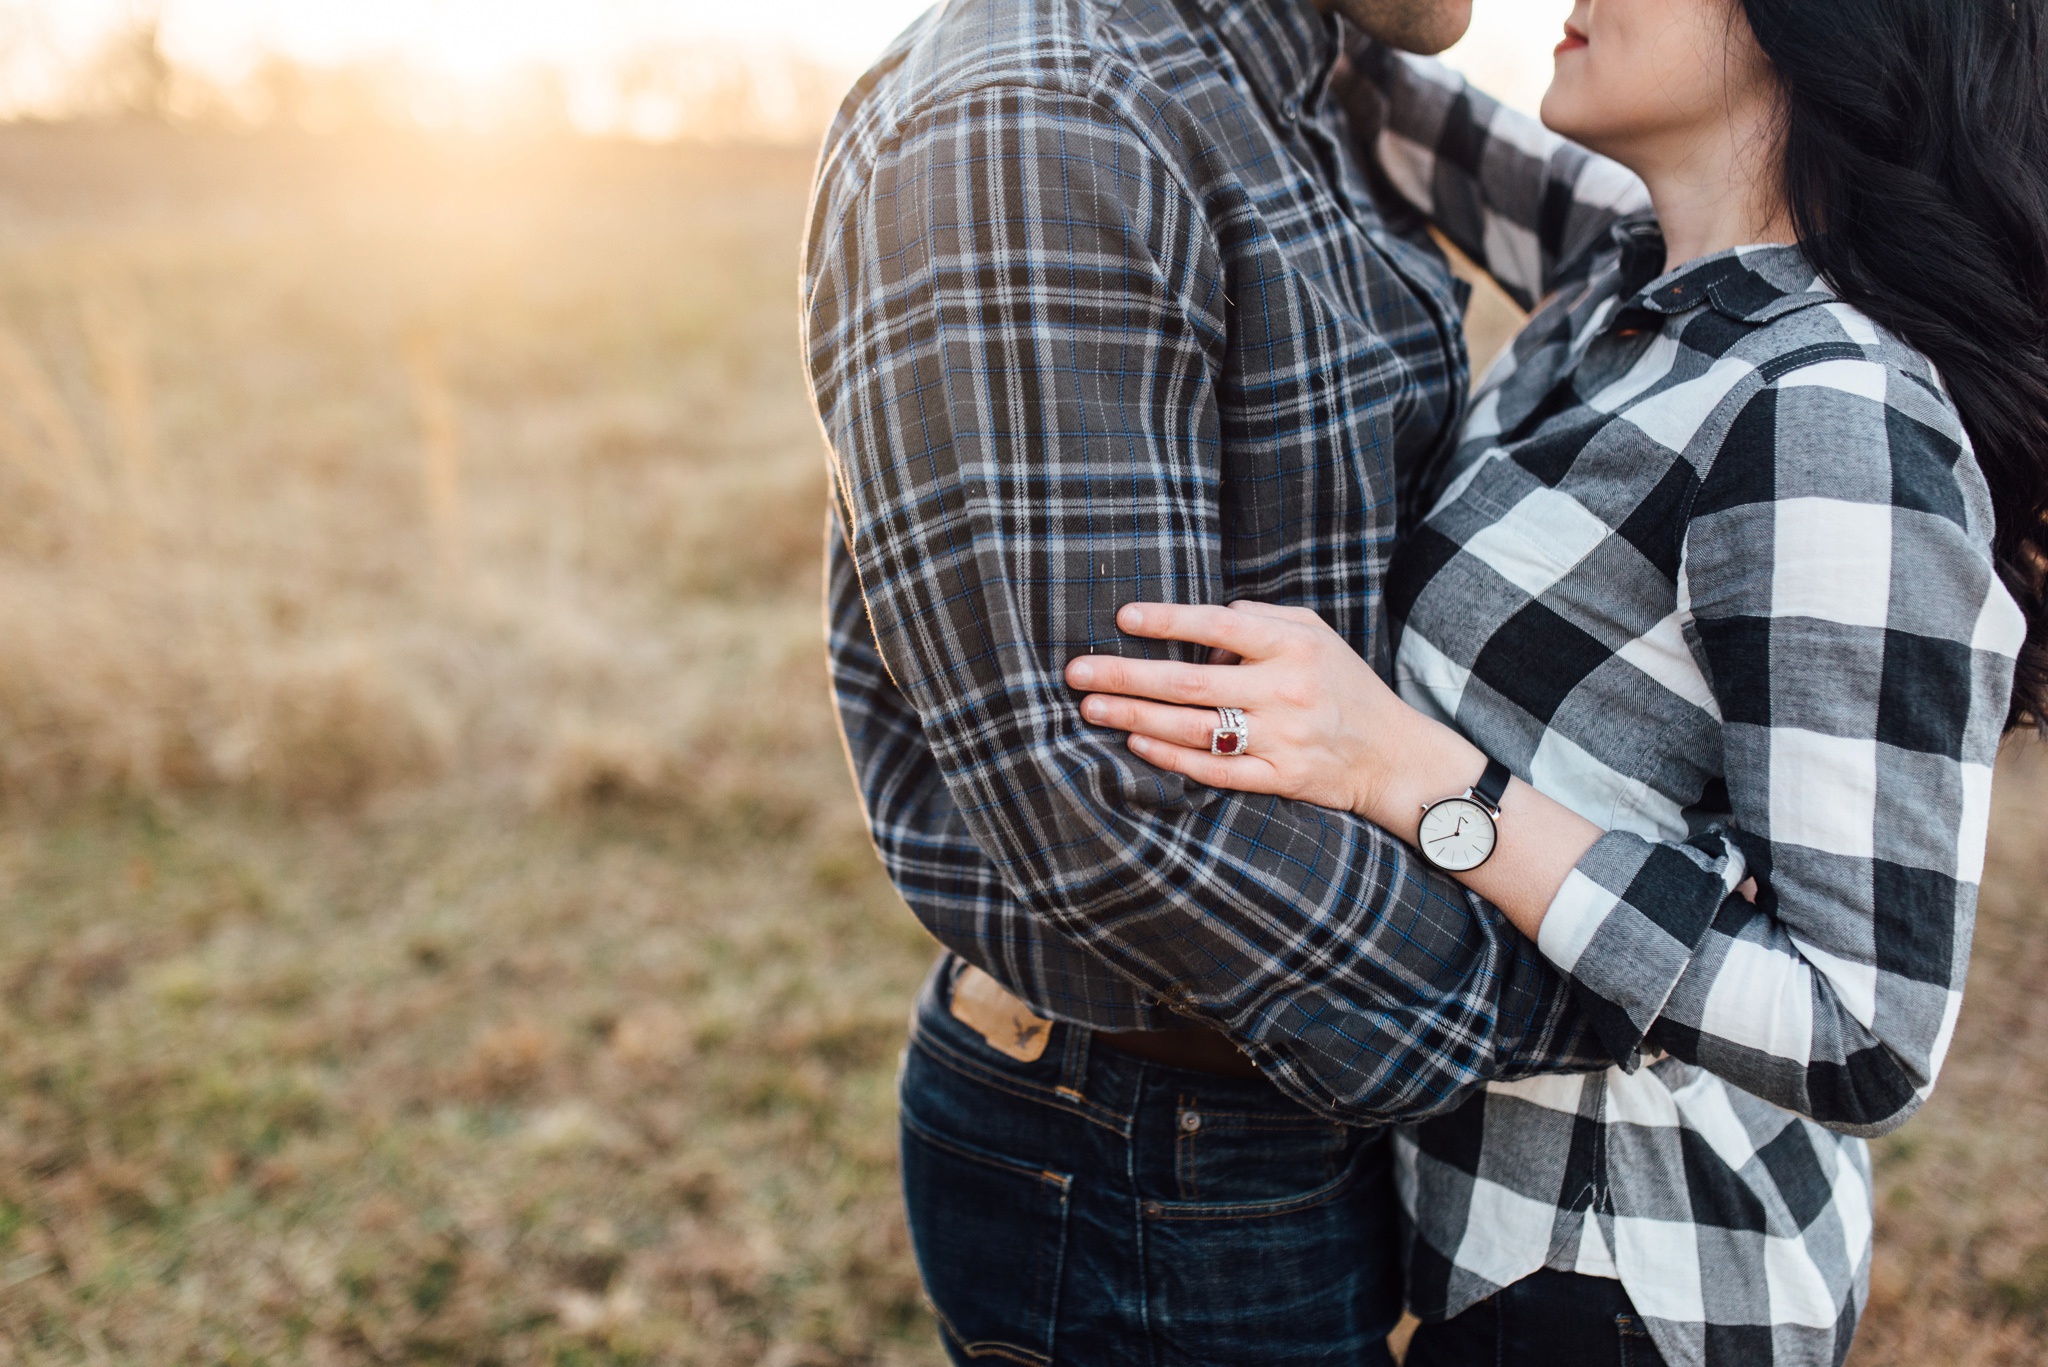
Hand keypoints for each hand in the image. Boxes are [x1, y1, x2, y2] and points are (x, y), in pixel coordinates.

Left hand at [1063, 601, 1476, 828]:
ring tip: (1091, 707)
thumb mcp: (1314, 634)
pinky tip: (1135, 743)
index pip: (1220, 625)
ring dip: (1135, 717)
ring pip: (1194, 729)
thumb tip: (1198, 632)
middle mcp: (1286, 691)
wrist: (1392, 755)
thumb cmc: (1343, 684)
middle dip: (1126, 676)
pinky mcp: (1280, 779)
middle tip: (1076, 672)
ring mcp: (1282, 740)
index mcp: (1294, 646)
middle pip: (1190, 683)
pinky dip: (1171, 757)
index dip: (1168, 621)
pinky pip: (1214, 770)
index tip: (1122, 618)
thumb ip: (1259, 619)